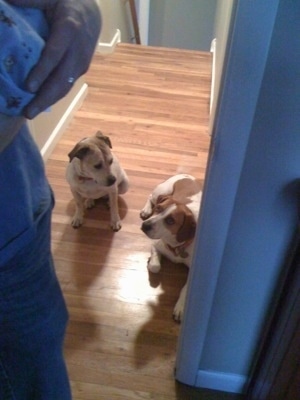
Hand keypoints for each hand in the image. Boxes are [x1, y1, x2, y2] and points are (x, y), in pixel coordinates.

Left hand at [7, 0, 100, 118]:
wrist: (93, 13)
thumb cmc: (66, 3)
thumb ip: (29, 0)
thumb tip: (6, 1)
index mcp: (69, 29)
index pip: (55, 55)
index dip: (42, 72)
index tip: (28, 86)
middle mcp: (78, 51)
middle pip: (61, 79)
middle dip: (44, 97)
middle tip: (28, 112)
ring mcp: (82, 63)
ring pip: (65, 87)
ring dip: (48, 101)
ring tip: (31, 112)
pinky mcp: (81, 70)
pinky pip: (67, 86)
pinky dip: (53, 96)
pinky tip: (40, 103)